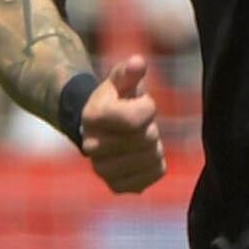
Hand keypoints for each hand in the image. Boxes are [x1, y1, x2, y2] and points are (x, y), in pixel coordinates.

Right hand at [80, 54, 164, 193]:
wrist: (100, 131)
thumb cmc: (115, 100)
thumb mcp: (120, 82)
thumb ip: (129, 72)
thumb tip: (138, 62)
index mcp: (92, 118)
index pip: (134, 119)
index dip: (147, 108)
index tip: (141, 104)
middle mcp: (92, 147)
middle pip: (146, 139)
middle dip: (150, 127)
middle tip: (140, 124)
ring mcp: (103, 170)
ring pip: (152, 157)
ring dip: (154, 145)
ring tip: (140, 138)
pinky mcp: (117, 186)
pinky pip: (155, 173)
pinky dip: (156, 163)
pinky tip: (142, 155)